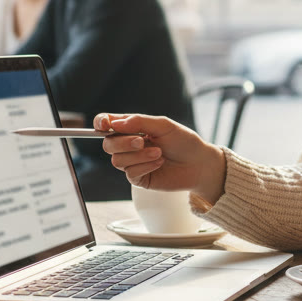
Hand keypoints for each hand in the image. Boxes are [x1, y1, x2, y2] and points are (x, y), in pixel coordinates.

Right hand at [96, 113, 226, 202]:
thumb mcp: (163, 125)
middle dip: (123, 142)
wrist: (199, 163)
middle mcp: (129, 145)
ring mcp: (133, 162)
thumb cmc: (184, 141)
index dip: (101, 123)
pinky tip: (160, 162)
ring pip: (117, 160)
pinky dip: (145, 166)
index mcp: (133, 128)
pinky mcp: (139, 178)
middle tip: (142, 141)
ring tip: (159, 153)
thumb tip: (114, 123)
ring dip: (138, 156)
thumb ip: (139, 122)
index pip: (107, 124)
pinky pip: (130, 173)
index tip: (105, 124)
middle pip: (108, 144)